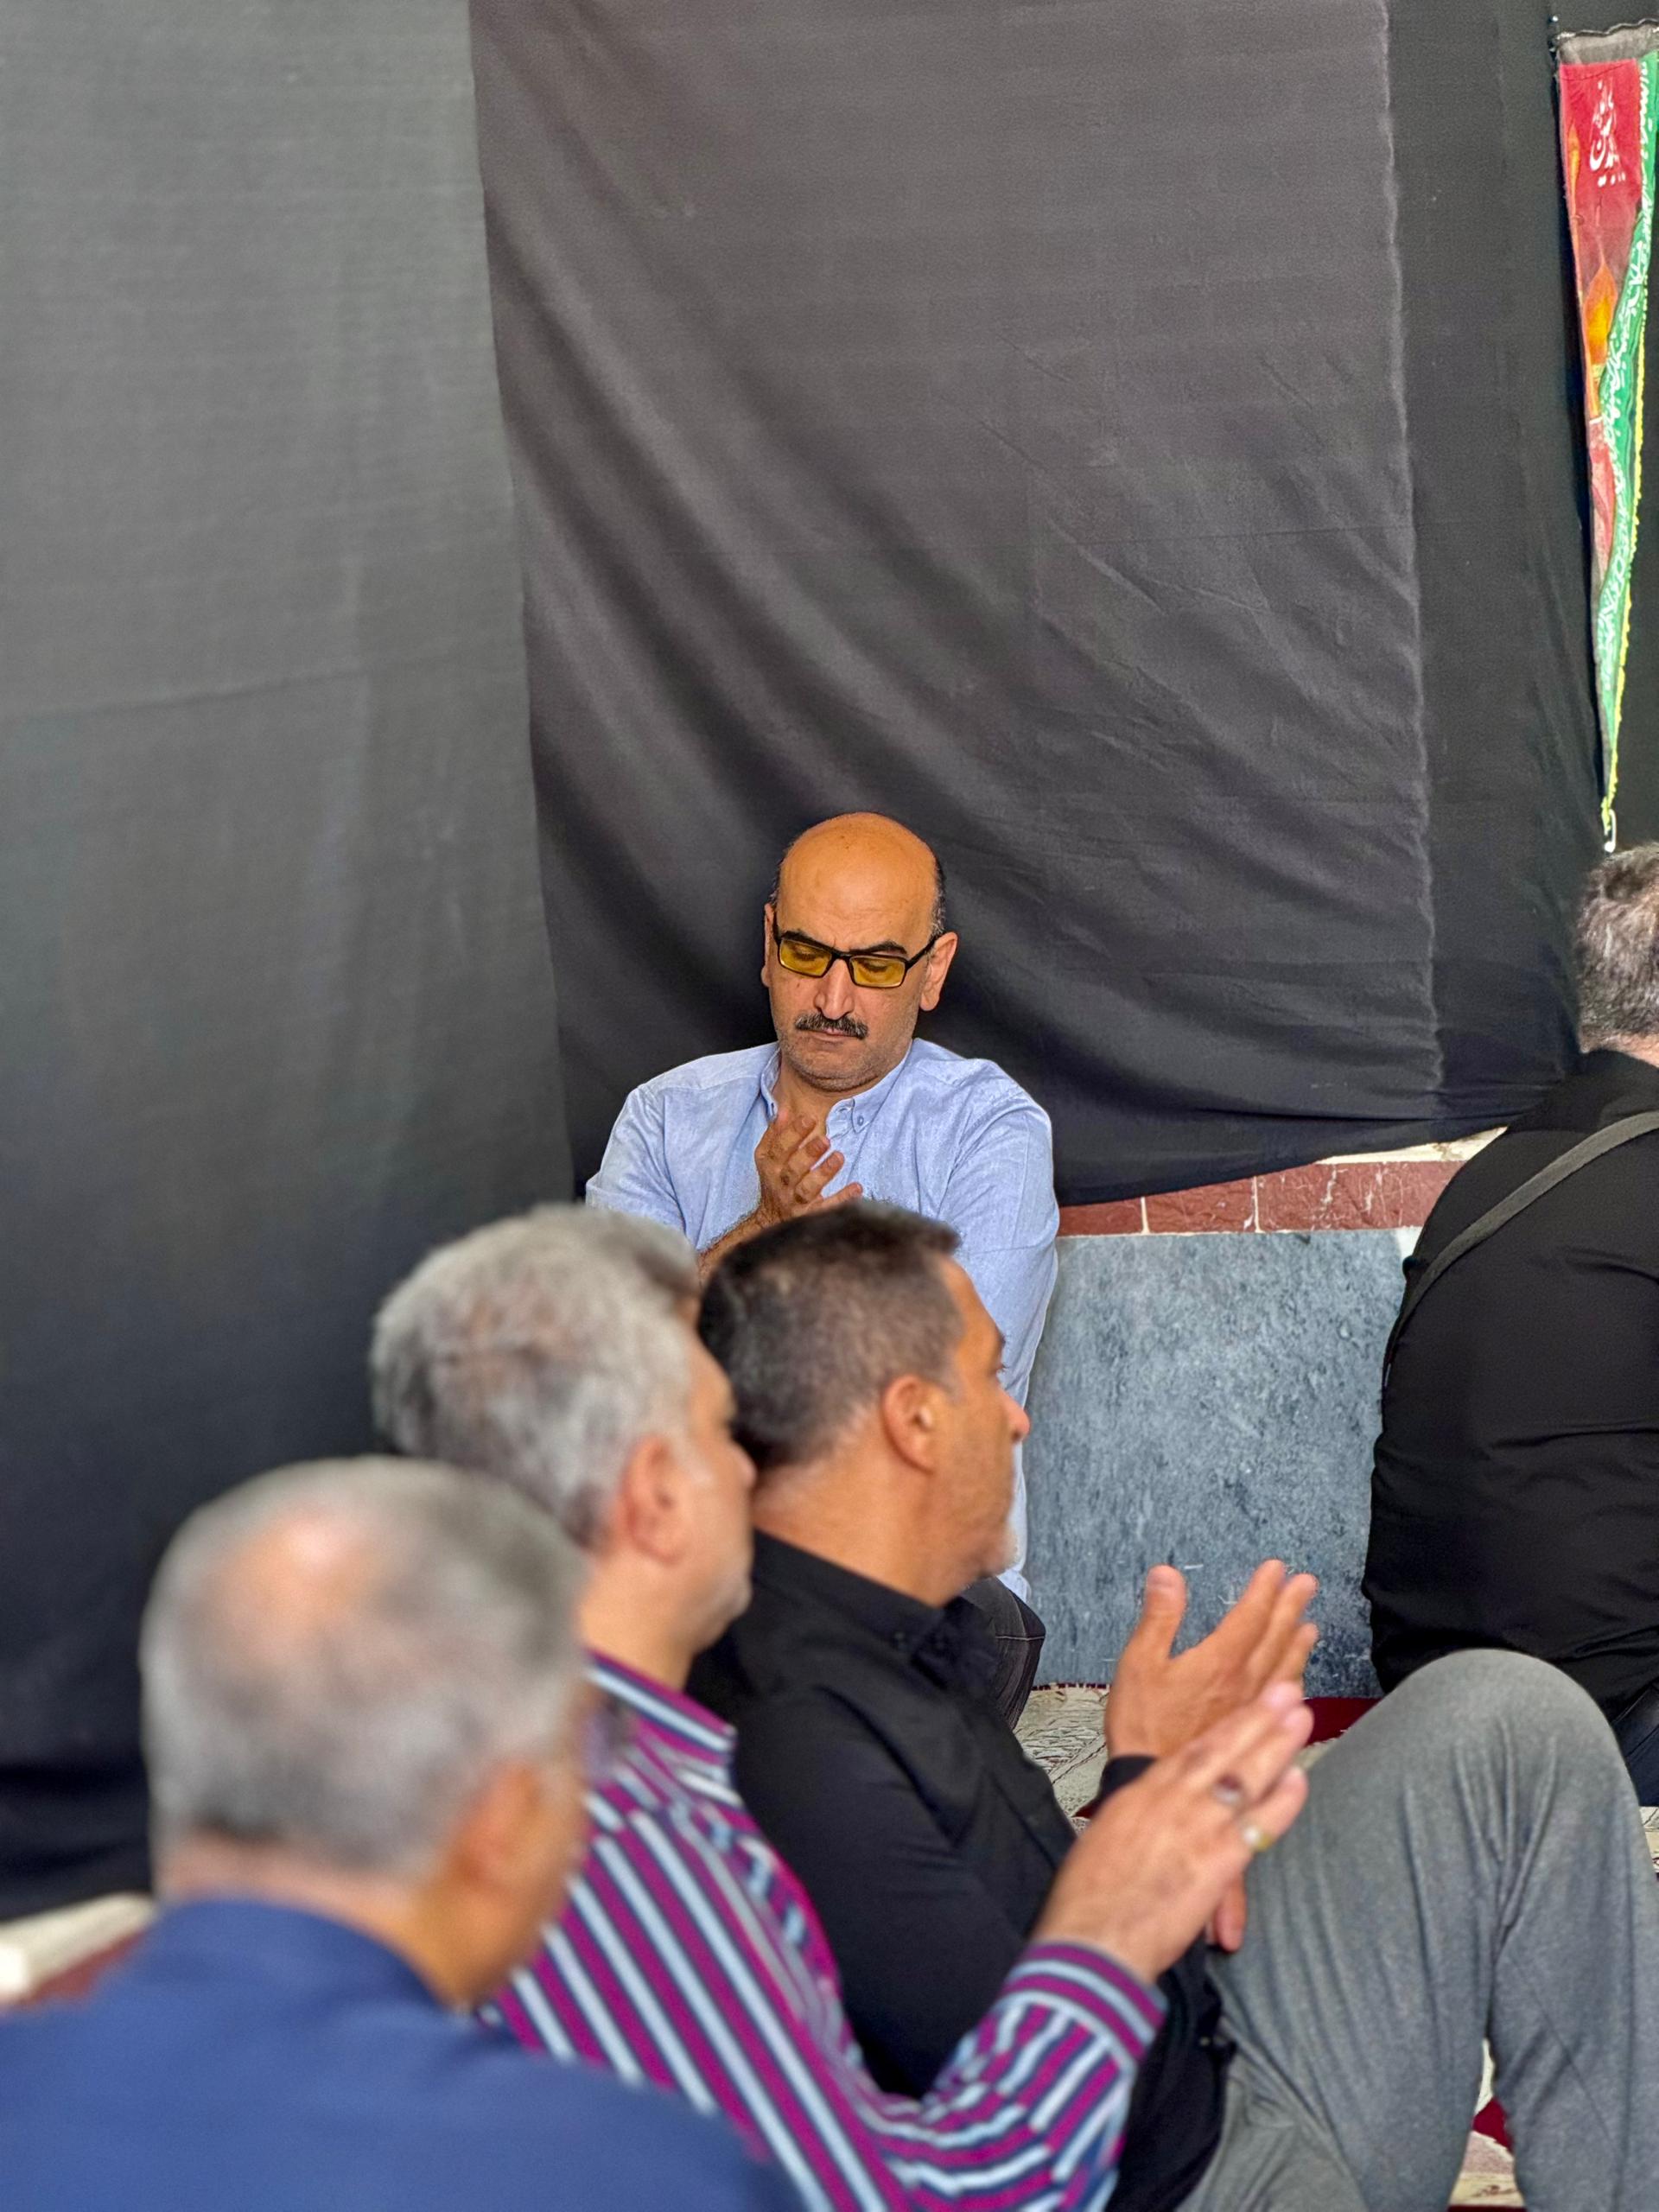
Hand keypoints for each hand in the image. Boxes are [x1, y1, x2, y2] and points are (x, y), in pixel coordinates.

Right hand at [751, 1111, 863, 1226]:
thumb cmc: (774, 1181)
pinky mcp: (809, 1216)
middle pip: (793, 1170)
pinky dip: (841, 1199)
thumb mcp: (768, 1157)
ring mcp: (795, 1202)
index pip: (779, 1148)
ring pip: (808, 1189)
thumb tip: (785, 1110)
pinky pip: (826, 1208)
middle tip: (826, 1139)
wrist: (771, 1220)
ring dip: (824, 1173)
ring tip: (839, 1157)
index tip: (809, 1119)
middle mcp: (781, 1185)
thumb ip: (775, 1134)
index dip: (793, 1133)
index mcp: (771, 1167)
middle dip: (808, 1154)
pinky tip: (856, 1187)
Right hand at [1037, 1683, 1310, 1985]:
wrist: (1092, 1939)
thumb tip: (1146, 1816)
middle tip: (1286, 1691)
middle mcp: (1171, 1800)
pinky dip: (1280, 1802)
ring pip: (1243, 1777)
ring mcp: (1196, 1828)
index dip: (1225, 1726)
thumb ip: (1133, 1820)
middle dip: (1256, 1718)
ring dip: (1276, 1746)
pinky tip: (1299, 1781)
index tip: (1248, 1706)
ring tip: (1301, 1719)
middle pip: (1221, 1750)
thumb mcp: (1102, 1840)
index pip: (1190, 1750)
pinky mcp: (1216, 1861)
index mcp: (1140, 1794)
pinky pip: (1256, 1825)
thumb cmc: (1087, 1899)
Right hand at [1106, 1560, 1318, 1760]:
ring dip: (1299, 1642)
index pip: (1251, 1616)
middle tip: (1306, 1584)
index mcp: (1219, 1661)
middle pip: (1275, 1637)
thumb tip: (1167, 1575)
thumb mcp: (1139, 1663)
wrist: (1154, 1777)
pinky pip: (1284, 1699)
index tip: (1277, 1569)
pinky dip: (1295, 1679)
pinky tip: (1299, 1679)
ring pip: (1285, 1668)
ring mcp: (1253, 1708)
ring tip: (1310, 1625)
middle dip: (1291, 1607)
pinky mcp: (1253, 1730)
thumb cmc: (1144, 1723)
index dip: (1265, 1589)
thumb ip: (1158, 1616)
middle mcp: (1244, 1682)